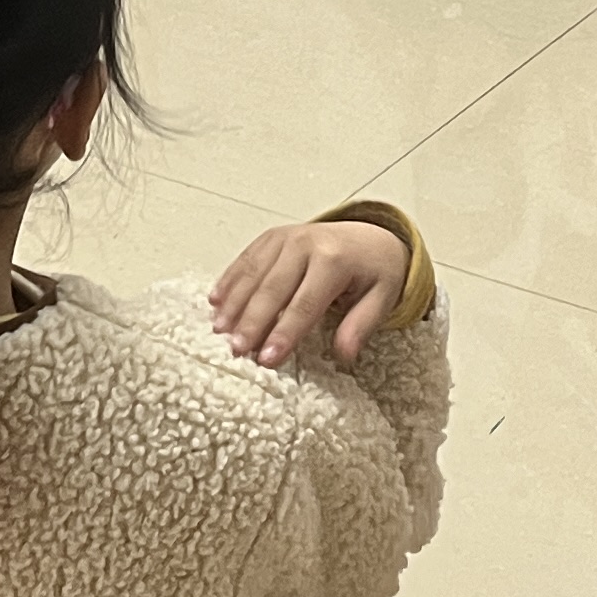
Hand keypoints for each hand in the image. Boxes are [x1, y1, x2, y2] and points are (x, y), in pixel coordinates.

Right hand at [210, 216, 414, 366]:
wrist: (372, 237)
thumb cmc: (375, 273)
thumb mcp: (382, 299)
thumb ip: (361, 326)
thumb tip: (344, 355)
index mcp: (335, 260)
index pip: (305, 304)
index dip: (284, 333)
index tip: (267, 359)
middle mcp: (306, 243)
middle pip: (273, 289)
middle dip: (252, 322)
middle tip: (237, 350)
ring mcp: (286, 237)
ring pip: (253, 273)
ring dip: (234, 303)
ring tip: (219, 331)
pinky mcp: (272, 237)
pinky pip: (246, 259)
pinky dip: (229, 280)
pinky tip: (214, 301)